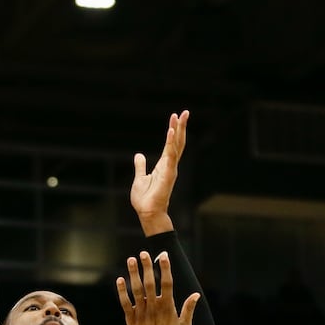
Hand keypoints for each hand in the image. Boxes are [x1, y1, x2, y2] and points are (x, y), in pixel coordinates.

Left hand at [116, 250, 198, 324]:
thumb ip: (189, 310)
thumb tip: (196, 295)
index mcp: (168, 307)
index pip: (167, 283)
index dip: (165, 268)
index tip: (163, 255)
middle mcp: (154, 307)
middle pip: (150, 282)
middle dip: (147, 266)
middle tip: (143, 253)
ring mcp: (141, 312)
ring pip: (136, 290)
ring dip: (133, 274)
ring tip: (131, 260)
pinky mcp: (131, 319)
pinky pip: (125, 303)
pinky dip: (122, 291)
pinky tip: (120, 280)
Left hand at [130, 110, 188, 230]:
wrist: (147, 212)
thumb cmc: (145, 199)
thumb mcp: (139, 178)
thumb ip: (141, 166)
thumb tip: (139, 155)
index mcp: (163, 165)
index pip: (171, 144)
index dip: (174, 130)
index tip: (176, 117)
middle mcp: (169, 165)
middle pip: (177, 142)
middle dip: (181, 126)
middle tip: (185, 112)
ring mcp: (170, 168)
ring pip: (176, 145)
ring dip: (178, 130)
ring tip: (180, 116)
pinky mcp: (168, 173)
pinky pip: (170, 155)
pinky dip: (171, 143)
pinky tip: (171, 132)